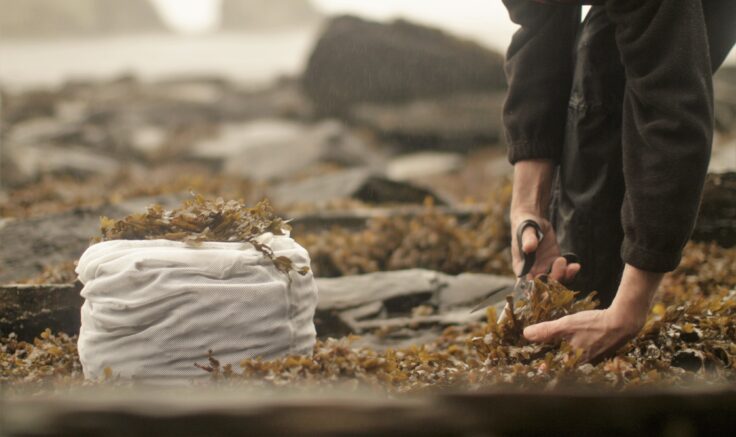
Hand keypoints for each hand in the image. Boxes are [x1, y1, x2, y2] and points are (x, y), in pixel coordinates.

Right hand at [511, 213, 579, 281]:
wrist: (533, 219)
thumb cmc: (524, 224)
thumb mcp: (526, 230)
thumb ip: (528, 239)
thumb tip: (529, 248)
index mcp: (521, 267)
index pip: (527, 284)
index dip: (536, 287)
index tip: (546, 281)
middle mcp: (533, 271)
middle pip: (544, 285)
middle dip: (554, 279)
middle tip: (560, 262)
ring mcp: (544, 267)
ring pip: (555, 281)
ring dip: (565, 277)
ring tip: (573, 267)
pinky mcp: (554, 262)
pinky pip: (563, 272)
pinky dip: (570, 272)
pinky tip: (575, 266)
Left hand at [523, 264, 661, 361]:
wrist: (623, 322)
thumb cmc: (594, 325)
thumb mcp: (567, 325)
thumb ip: (547, 331)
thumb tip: (526, 334)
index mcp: (573, 362)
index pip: (553, 370)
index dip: (543, 368)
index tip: (534, 366)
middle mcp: (583, 366)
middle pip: (564, 367)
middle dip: (553, 363)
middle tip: (542, 359)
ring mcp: (593, 361)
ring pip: (574, 362)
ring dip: (565, 358)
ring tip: (556, 351)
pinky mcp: (600, 354)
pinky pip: (584, 357)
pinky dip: (576, 352)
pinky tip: (574, 345)